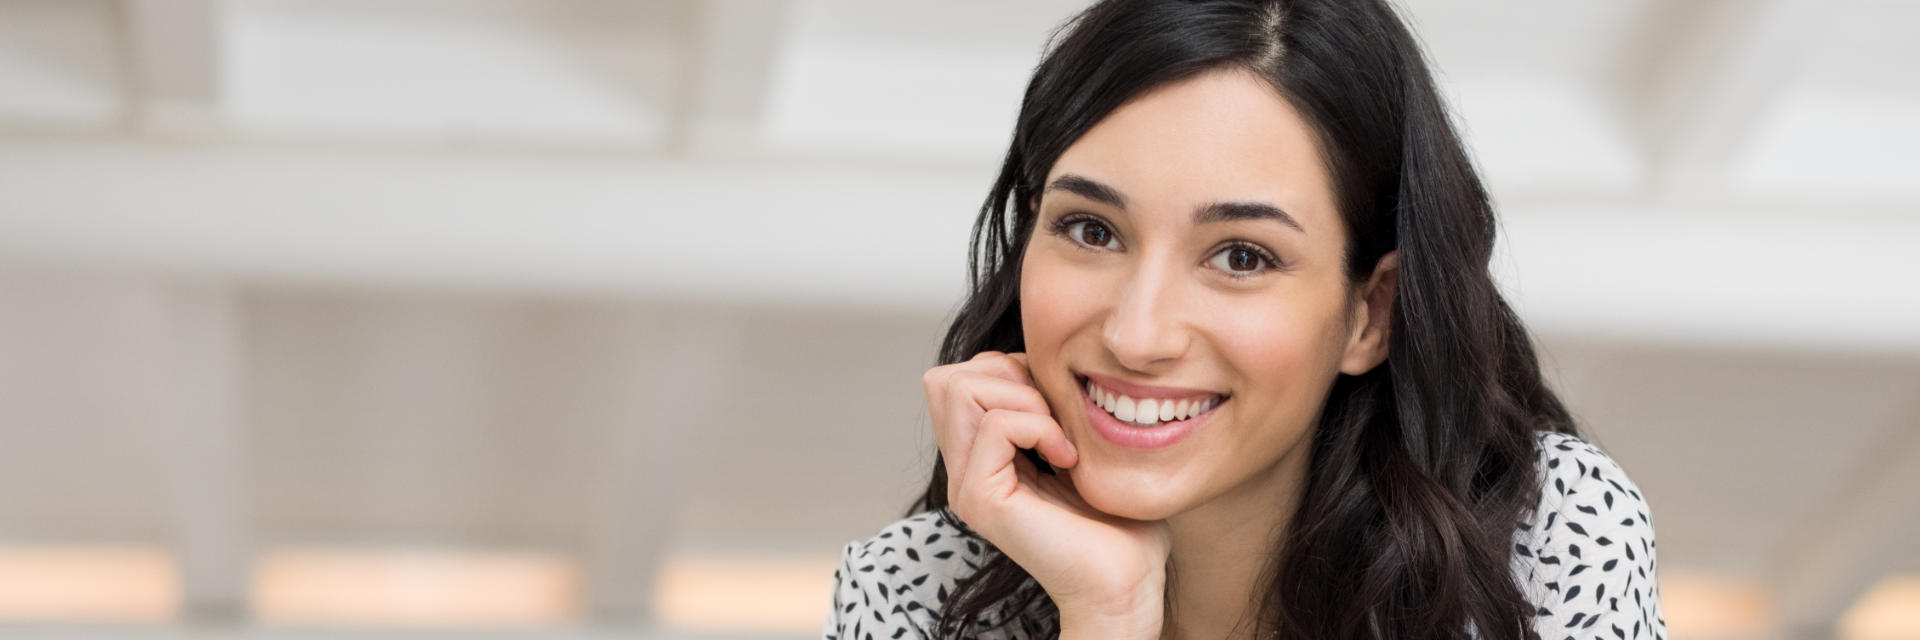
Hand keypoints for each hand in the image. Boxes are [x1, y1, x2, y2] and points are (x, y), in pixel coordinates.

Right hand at [923, 351, 1170, 634]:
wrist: (1127, 581)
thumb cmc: (1117, 518)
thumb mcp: (1078, 441)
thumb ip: (1048, 404)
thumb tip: (1037, 356)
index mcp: (980, 456)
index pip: (958, 376)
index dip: (1009, 370)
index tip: (1057, 406)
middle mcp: (963, 470)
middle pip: (945, 378)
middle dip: (1008, 376)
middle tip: (1054, 417)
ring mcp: (966, 486)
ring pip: (957, 389)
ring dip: (1022, 397)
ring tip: (1058, 436)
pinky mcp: (980, 500)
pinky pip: (994, 424)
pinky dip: (1039, 426)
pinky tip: (1067, 458)